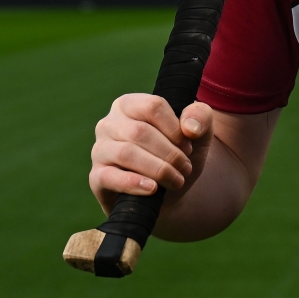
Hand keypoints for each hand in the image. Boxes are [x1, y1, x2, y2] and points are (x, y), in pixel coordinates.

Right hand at [88, 94, 214, 213]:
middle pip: (140, 131)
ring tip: (177, 180)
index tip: (189, 146)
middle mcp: (109, 123)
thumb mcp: (198, 134)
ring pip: (126, 153)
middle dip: (170, 153)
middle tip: (186, 168)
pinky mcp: (97, 177)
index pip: (153, 107)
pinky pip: (109, 177)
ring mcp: (100, 150)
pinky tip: (152, 188)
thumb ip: (201, 118)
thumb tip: (189, 127)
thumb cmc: (178, 155)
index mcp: (129, 105)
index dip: (175, 128)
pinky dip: (133, 183)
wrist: (169, 192)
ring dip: (158, 169)